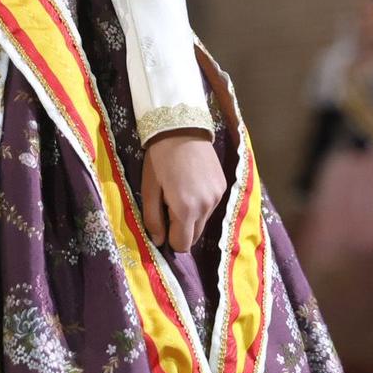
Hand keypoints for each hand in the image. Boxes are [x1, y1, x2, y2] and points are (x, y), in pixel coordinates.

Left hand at [141, 129, 226, 251]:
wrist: (181, 127)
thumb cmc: (159, 158)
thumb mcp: (149, 189)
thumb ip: (153, 219)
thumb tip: (159, 242)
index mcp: (186, 210)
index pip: (182, 245)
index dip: (170, 238)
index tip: (163, 222)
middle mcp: (206, 207)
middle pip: (195, 236)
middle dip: (182, 228)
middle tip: (169, 205)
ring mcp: (218, 196)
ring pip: (204, 221)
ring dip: (192, 215)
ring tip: (181, 191)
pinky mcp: (224, 186)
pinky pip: (211, 206)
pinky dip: (201, 202)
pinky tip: (192, 183)